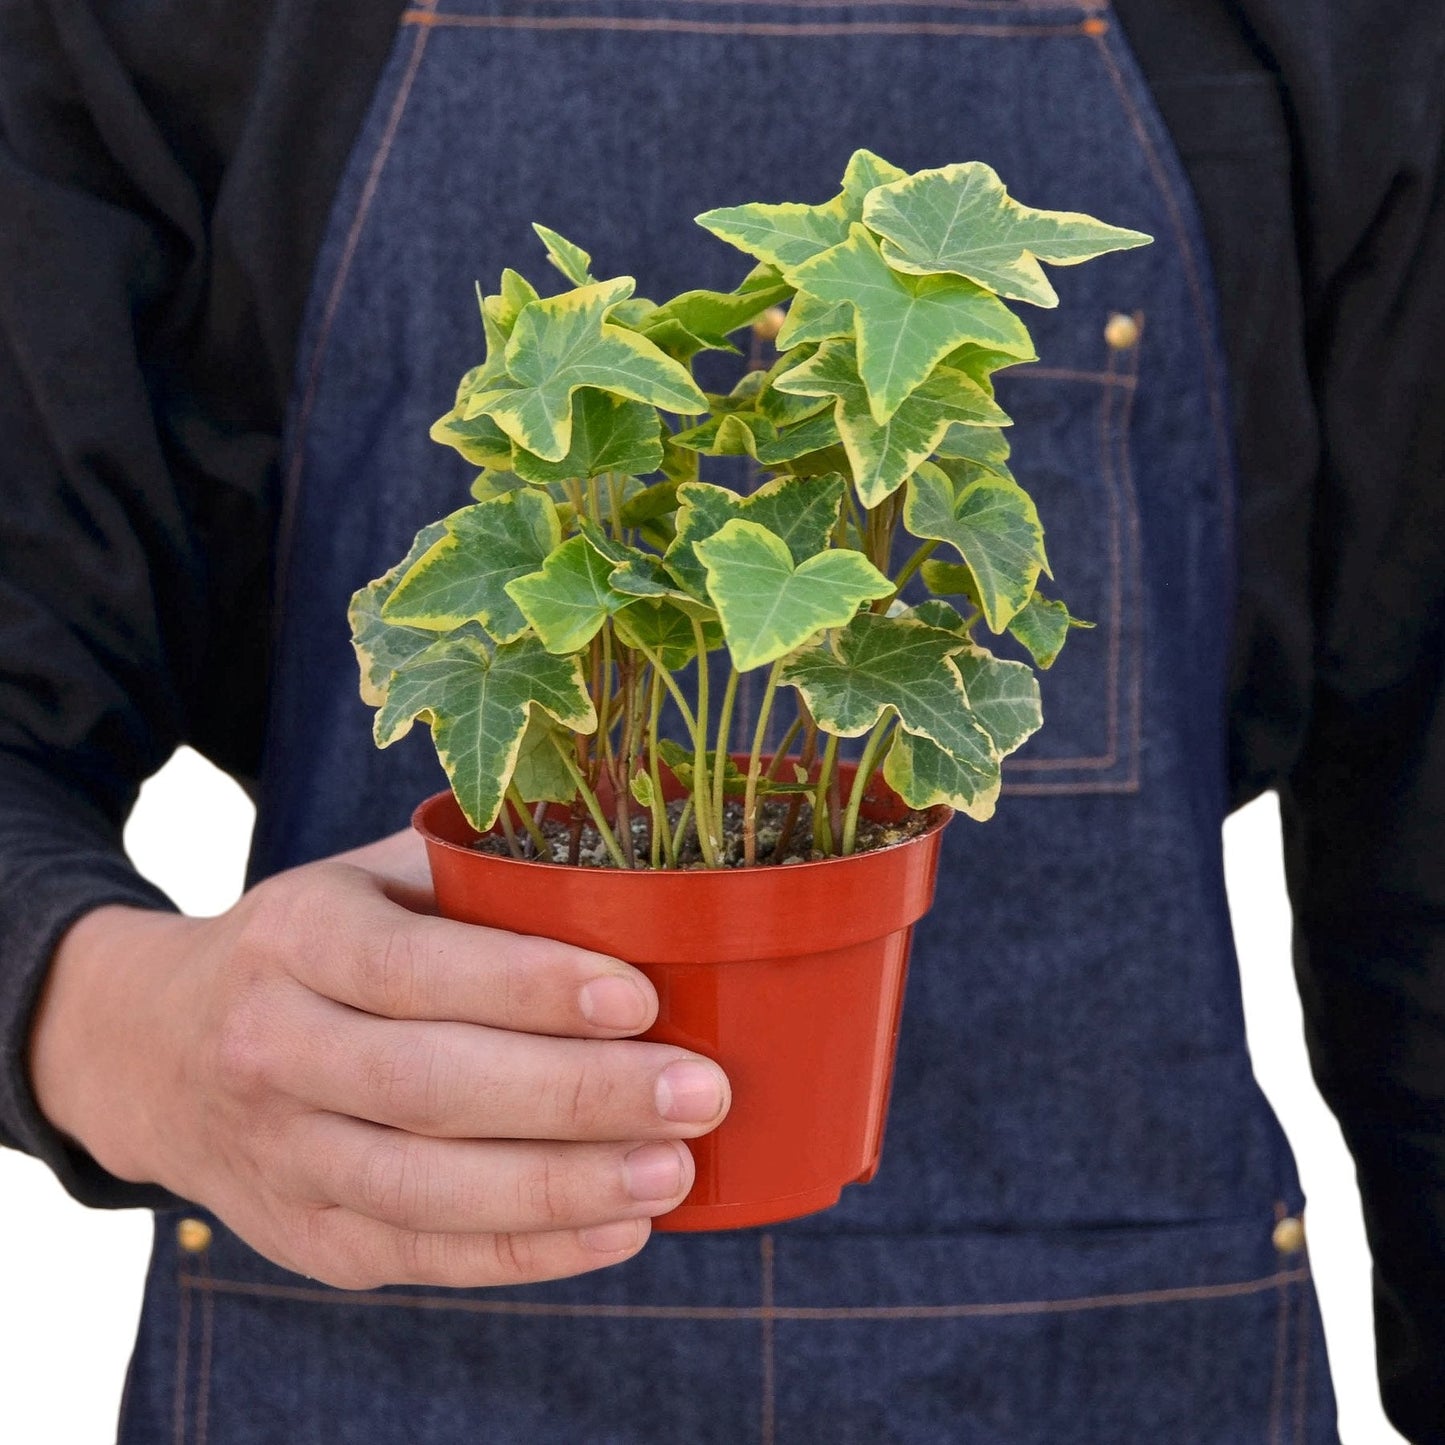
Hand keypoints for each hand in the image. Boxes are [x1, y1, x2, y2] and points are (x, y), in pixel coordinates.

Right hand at [28, 829, 729, 1289]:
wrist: (161, 1050)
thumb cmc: (316, 944)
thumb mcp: (370, 880)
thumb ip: (477, 877)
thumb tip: (638, 886)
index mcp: (296, 937)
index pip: (412, 966)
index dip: (527, 985)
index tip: (641, 997)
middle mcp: (271, 1047)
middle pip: (427, 1085)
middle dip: (576, 1094)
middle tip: (698, 1092)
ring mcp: (281, 1156)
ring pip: (426, 1187)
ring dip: (564, 1186)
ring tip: (674, 1170)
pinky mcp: (307, 1237)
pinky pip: (424, 1253)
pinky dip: (528, 1251)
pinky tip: (619, 1229)